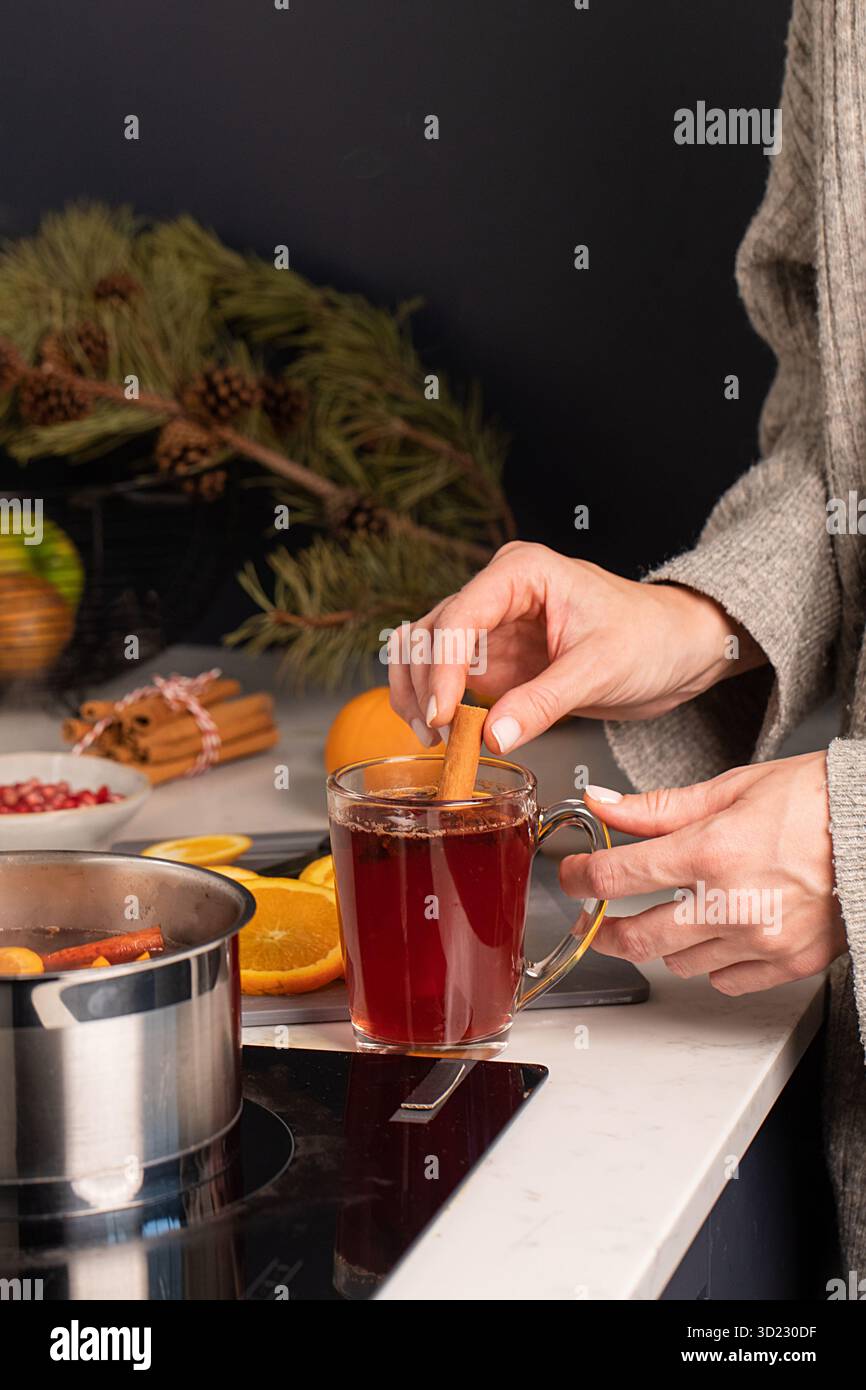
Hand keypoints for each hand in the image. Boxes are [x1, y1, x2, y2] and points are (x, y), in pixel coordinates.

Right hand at [388, 541, 763, 752]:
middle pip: (430, 631)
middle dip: (423, 683)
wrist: (676, 649)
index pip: (460, 615)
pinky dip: (435, 704)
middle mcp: (497, 592)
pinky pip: (446, 679)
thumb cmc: (651, 636)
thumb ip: (543, 702)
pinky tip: (445, 735)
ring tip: (435, 738)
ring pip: (425, 652)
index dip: (442, 667)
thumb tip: (492, 736)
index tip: (441, 714)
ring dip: (418, 694)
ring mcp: (491, 627)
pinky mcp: (494, 660)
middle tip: (437, 734)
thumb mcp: (600, 670)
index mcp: (521, 572)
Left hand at [565, 751, 845, 994]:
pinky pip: (725, 980)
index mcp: (710, 851)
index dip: (578, 878)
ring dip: (664, 941)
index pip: (616, 876)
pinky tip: (719, 933)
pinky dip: (712, 961)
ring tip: (674, 914)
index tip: (570, 877)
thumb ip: (657, 807)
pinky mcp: (788, 963)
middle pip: (636, 936)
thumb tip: (601, 803)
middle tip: (595, 919)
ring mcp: (760, 940)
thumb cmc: (815, 801)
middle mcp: (731, 903)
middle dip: (602, 929)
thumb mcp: (730, 787)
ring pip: (678, 962)